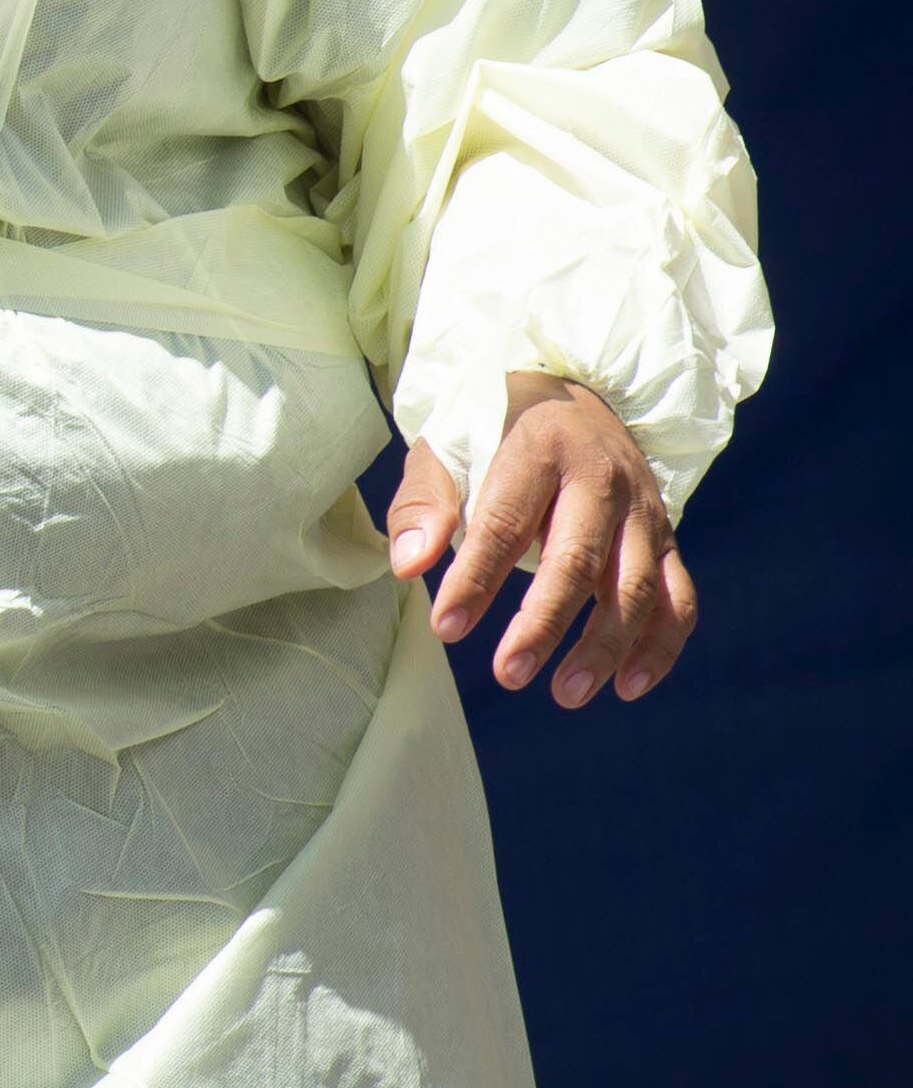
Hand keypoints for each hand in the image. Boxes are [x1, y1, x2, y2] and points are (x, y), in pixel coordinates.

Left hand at [386, 372, 697, 707]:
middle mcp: (602, 477)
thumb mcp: (447, 443)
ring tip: (565, 695)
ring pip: (635, 586)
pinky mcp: (666, 537)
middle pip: (578, 559)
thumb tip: (410, 567)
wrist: (572, 392)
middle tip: (507, 675)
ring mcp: (643, 510)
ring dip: (605, 647)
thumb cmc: (495, 427)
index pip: (506, 521)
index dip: (475, 579)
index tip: (445, 627)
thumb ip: (425, 502)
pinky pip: (678, 598)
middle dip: (544, 624)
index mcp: (539, 446)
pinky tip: (628, 686)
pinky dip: (660, 646)